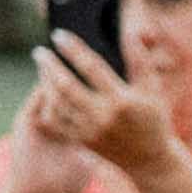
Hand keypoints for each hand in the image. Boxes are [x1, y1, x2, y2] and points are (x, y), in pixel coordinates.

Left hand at [18, 33, 172, 192]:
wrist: (150, 160)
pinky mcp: (82, 141)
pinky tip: (46, 91)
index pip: (92, 67)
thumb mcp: (152, 89)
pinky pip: (56, 121)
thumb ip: (140, 60)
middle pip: (66, 86)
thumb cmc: (153, 119)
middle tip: (38, 52)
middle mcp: (103, 116)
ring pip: (57, 104)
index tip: (58, 35)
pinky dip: (47, 104)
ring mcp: (90, 131)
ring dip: (45, 83)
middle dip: (49, 66)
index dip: (73, 49)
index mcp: (122, 100)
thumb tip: (130, 32)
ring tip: (42, 68)